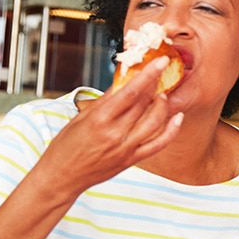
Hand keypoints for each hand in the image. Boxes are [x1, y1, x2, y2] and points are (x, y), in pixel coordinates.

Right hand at [32, 56, 183, 194]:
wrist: (62, 177)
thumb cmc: (65, 147)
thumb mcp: (80, 118)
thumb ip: (103, 101)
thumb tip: (121, 83)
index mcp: (99, 120)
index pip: (130, 92)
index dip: (148, 75)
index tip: (160, 62)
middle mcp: (115, 134)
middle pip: (143, 104)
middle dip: (154, 86)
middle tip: (159, 74)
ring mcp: (125, 148)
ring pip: (155, 122)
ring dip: (162, 105)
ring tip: (161, 95)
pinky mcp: (132, 159)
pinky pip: (159, 144)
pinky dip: (171, 130)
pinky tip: (177, 118)